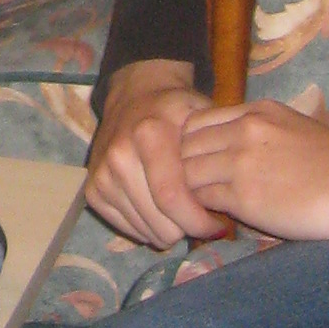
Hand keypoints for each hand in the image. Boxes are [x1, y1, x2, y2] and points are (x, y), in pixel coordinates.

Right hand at [83, 60, 231, 248]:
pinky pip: (127, 229)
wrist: (135, 96)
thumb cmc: (176, 110)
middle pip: (159, 222)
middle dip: (187, 229)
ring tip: (180, 210)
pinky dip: (147, 227)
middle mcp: (118, 155)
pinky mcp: (92, 191)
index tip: (218, 226)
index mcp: (148, 135)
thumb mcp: (203, 117)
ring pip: (144, 231)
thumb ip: (218, 151)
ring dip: (168, 229)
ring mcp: (101, 175)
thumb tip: (235, 193)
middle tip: (200, 217)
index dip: (198, 221)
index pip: (172, 197)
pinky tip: (158, 209)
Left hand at [176, 99, 328, 240]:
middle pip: (185, 145)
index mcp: (256, 111)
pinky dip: (203, 211)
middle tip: (195, 188)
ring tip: (204, 206)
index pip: (197, 121)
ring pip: (188, 173)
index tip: (201, 164)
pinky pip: (204, 200)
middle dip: (185, 167)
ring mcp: (241, 162)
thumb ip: (258, 131)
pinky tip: (215, 219)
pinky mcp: (244, 196)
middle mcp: (243, 130)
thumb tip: (229, 148)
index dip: (192, 145)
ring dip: (192, 191)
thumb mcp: (293, 126)